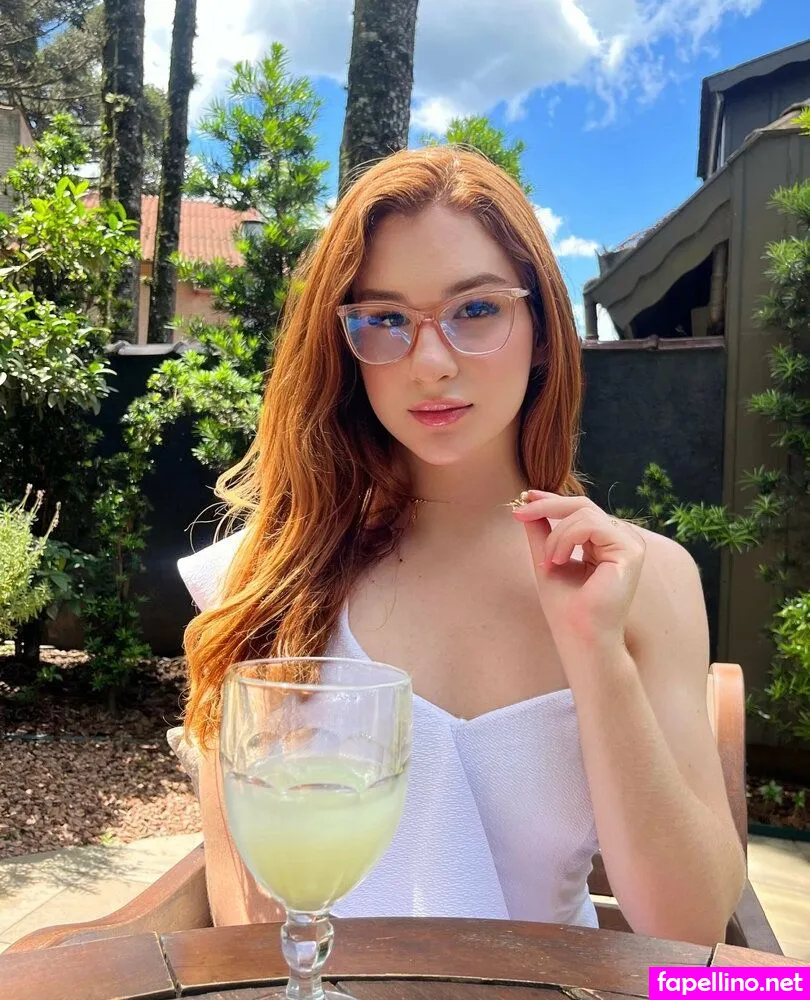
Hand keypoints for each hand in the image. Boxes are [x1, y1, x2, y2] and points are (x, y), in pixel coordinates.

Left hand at [512, 491, 645, 650]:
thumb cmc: (567, 609)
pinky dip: (567, 539)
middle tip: (520, 512)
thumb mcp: (548, 560)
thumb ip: (542, 533)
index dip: (552, 500)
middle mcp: (622, 540)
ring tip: (549, 562)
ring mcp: (630, 544)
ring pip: (584, 514)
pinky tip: (560, 561)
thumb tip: (527, 505)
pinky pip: (591, 526)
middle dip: (547, 506)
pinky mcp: (630, 551)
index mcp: (607, 542)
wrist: (581, 639)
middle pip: (583, 505)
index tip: (524, 496)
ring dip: (556, 535)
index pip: (580, 511)